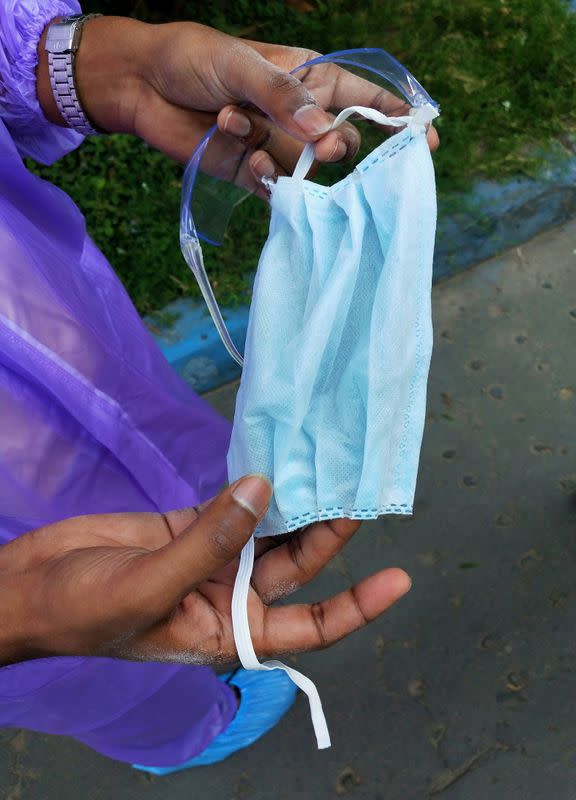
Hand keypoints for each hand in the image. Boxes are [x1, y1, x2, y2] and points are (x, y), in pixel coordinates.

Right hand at [0, 474, 409, 665]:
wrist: (32, 586)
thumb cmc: (86, 612)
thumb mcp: (151, 589)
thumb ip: (210, 541)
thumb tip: (263, 490)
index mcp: (229, 632)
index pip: (309, 627)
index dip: (356, 606)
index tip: (398, 578)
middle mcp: (230, 595)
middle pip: (296, 564)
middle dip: (328, 531)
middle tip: (359, 490)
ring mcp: (211, 557)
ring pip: (268, 528)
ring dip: (294, 502)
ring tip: (329, 466)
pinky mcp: (189, 525)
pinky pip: (231, 503)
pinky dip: (252, 483)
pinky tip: (276, 459)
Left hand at [37, 17, 437, 194]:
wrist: (138, 85)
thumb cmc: (192, 58)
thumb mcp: (240, 65)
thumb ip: (284, 98)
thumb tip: (326, 135)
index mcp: (310, 78)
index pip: (366, 98)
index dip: (397, 117)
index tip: (426, 139)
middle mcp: (300, 116)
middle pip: (342, 145)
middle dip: (328, 146)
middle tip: (312, 142)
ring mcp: (277, 146)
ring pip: (306, 171)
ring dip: (275, 153)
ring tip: (233, 124)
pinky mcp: (251, 172)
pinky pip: (276, 188)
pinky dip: (261, 176)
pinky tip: (238, 152)